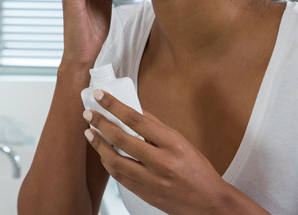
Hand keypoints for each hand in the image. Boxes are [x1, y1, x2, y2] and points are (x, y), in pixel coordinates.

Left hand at [83, 89, 238, 214]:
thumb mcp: (180, 141)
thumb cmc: (197, 169)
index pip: (136, 119)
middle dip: (100, 123)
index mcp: (172, 144)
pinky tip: (103, 154)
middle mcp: (162, 162)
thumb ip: (155, 126)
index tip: (100, 96)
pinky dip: (108, 164)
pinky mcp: (145, 195)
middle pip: (122, 139)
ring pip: (115, 161)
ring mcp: (152, 181)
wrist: (209, 202)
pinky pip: (119, 177)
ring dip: (98, 145)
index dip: (114, 105)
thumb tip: (132, 108)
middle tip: (88, 114)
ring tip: (90, 133)